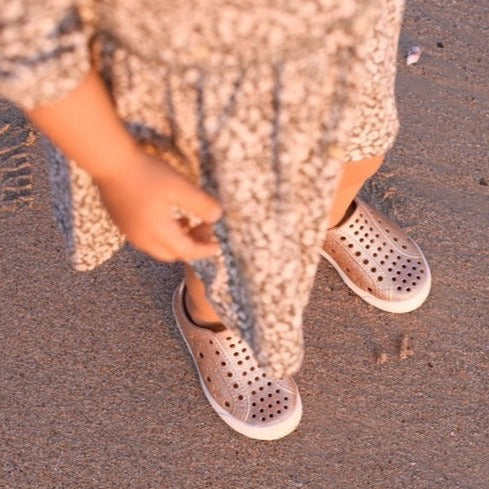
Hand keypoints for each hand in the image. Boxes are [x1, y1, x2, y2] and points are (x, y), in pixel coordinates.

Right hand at [95, 149, 222, 261]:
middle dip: (192, 246)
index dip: (205, 250)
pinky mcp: (124, 224)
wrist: (110, 163)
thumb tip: (217, 217)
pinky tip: (170, 217)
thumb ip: (201, 204)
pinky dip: (164, 235)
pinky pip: (148, 239)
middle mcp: (143, 239)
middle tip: (205, 229)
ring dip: (178, 241)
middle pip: (173, 254)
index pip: (187, 251)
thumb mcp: (180, 187)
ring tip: (190, 223)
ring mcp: (131, 233)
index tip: (217, 244)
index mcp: (158, 233)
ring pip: (160, 248)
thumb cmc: (147, 173)